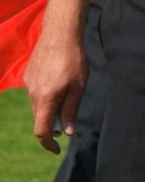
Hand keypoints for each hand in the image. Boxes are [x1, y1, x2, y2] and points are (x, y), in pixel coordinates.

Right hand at [24, 31, 86, 154]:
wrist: (60, 32)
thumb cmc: (73, 60)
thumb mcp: (78, 88)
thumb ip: (71, 111)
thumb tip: (68, 132)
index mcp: (45, 99)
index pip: (41, 131)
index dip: (48, 144)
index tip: (57, 149)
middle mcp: (33, 93)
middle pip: (40, 118)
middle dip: (52, 124)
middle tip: (69, 119)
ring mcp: (28, 83)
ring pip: (37, 105)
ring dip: (49, 107)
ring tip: (67, 93)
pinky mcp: (28, 74)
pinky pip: (36, 92)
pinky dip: (46, 95)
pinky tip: (58, 81)